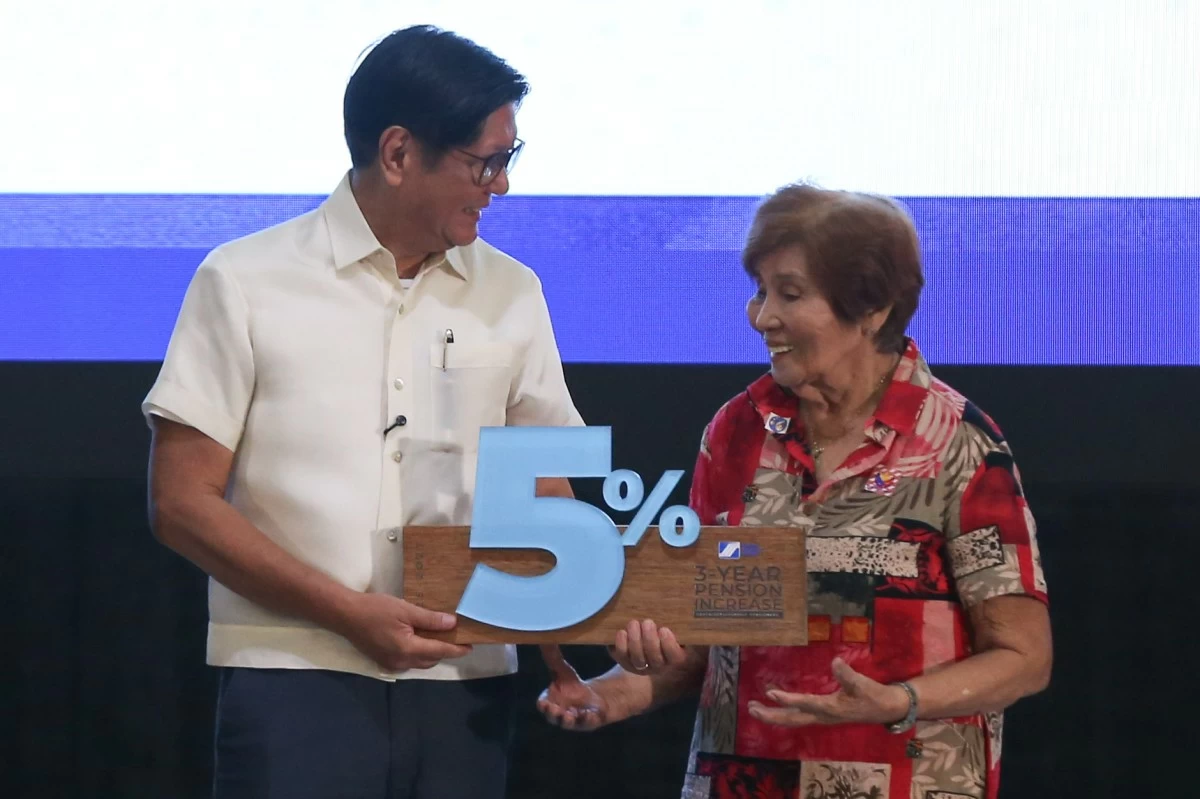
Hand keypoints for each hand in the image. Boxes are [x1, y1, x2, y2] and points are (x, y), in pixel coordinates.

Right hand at [336, 592, 471, 670]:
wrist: (346, 615)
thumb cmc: (376, 609)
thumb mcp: (406, 610)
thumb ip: (430, 619)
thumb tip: (452, 624)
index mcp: (408, 649)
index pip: (439, 651)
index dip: (456, 649)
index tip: (471, 646)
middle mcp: (401, 662)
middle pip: (431, 660)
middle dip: (445, 651)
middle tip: (456, 637)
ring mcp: (391, 664)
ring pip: (420, 662)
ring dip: (431, 652)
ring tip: (440, 636)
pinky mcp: (384, 661)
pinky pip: (409, 661)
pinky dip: (419, 653)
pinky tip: (420, 638)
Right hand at [536, 645, 614, 731]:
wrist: (595, 699)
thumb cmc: (573, 686)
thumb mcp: (563, 671)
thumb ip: (552, 657)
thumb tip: (542, 638)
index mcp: (551, 701)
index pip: (542, 704)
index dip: (543, 705)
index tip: (544, 703)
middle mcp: (560, 713)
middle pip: (553, 717)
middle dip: (553, 714)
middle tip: (556, 710)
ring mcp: (574, 720)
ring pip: (569, 723)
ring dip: (568, 720)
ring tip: (570, 715)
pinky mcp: (589, 722)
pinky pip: (587, 722)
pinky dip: (587, 719)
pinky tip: (589, 713)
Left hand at [608, 618, 687, 674]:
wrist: (646, 637)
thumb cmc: (667, 626)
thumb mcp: (679, 625)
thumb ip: (686, 620)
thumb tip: (696, 602)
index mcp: (676, 656)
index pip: (675, 657)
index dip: (669, 645)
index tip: (664, 629)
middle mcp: (659, 665)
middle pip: (655, 659)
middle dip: (650, 640)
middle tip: (647, 622)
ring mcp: (642, 666)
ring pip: (638, 659)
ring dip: (635, 641)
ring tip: (633, 623)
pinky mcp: (626, 663)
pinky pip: (622, 658)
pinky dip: (621, 646)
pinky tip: (622, 632)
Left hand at [747, 658, 910, 726]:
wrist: (886, 708)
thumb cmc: (873, 696)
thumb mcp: (862, 684)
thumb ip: (848, 674)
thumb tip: (835, 662)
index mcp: (830, 709)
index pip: (804, 704)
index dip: (787, 700)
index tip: (770, 693)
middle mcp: (822, 716)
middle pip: (791, 719)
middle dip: (770, 715)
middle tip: (750, 708)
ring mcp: (821, 716)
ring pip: (792, 718)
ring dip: (773, 714)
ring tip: (753, 707)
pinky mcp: (823, 713)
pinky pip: (798, 713)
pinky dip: (784, 708)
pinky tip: (775, 698)